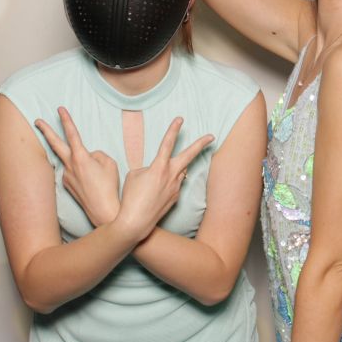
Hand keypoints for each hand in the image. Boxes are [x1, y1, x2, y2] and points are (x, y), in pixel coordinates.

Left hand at [35, 107, 120, 226]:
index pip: (72, 134)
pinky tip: (91, 183)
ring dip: (80, 163)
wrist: (104, 210)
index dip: (66, 120)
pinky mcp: (67, 185)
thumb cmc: (109, 186)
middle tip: (37, 120)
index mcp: (81, 157)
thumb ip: (97, 154)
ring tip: (95, 176)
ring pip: (70, 161)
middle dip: (46, 130)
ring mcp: (66, 176)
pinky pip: (73, 173)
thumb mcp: (109, 163)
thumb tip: (89, 156)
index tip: (60, 109)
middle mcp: (70, 165)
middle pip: (55, 144)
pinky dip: (81, 174)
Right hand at [118, 117, 213, 241]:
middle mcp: (171, 176)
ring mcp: (175, 187)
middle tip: (211, 136)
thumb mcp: (134, 176)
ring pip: (181, 171)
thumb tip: (156, 170)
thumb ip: (147, 168)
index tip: (180, 119)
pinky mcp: (175, 197)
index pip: (168, 143)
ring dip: (176, 168)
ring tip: (158, 177)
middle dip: (200, 144)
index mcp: (159, 167)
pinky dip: (168, 183)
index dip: (174, 129)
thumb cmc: (130, 197)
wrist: (135, 222)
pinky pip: (175, 184)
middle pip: (189, 155)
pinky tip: (156, 192)